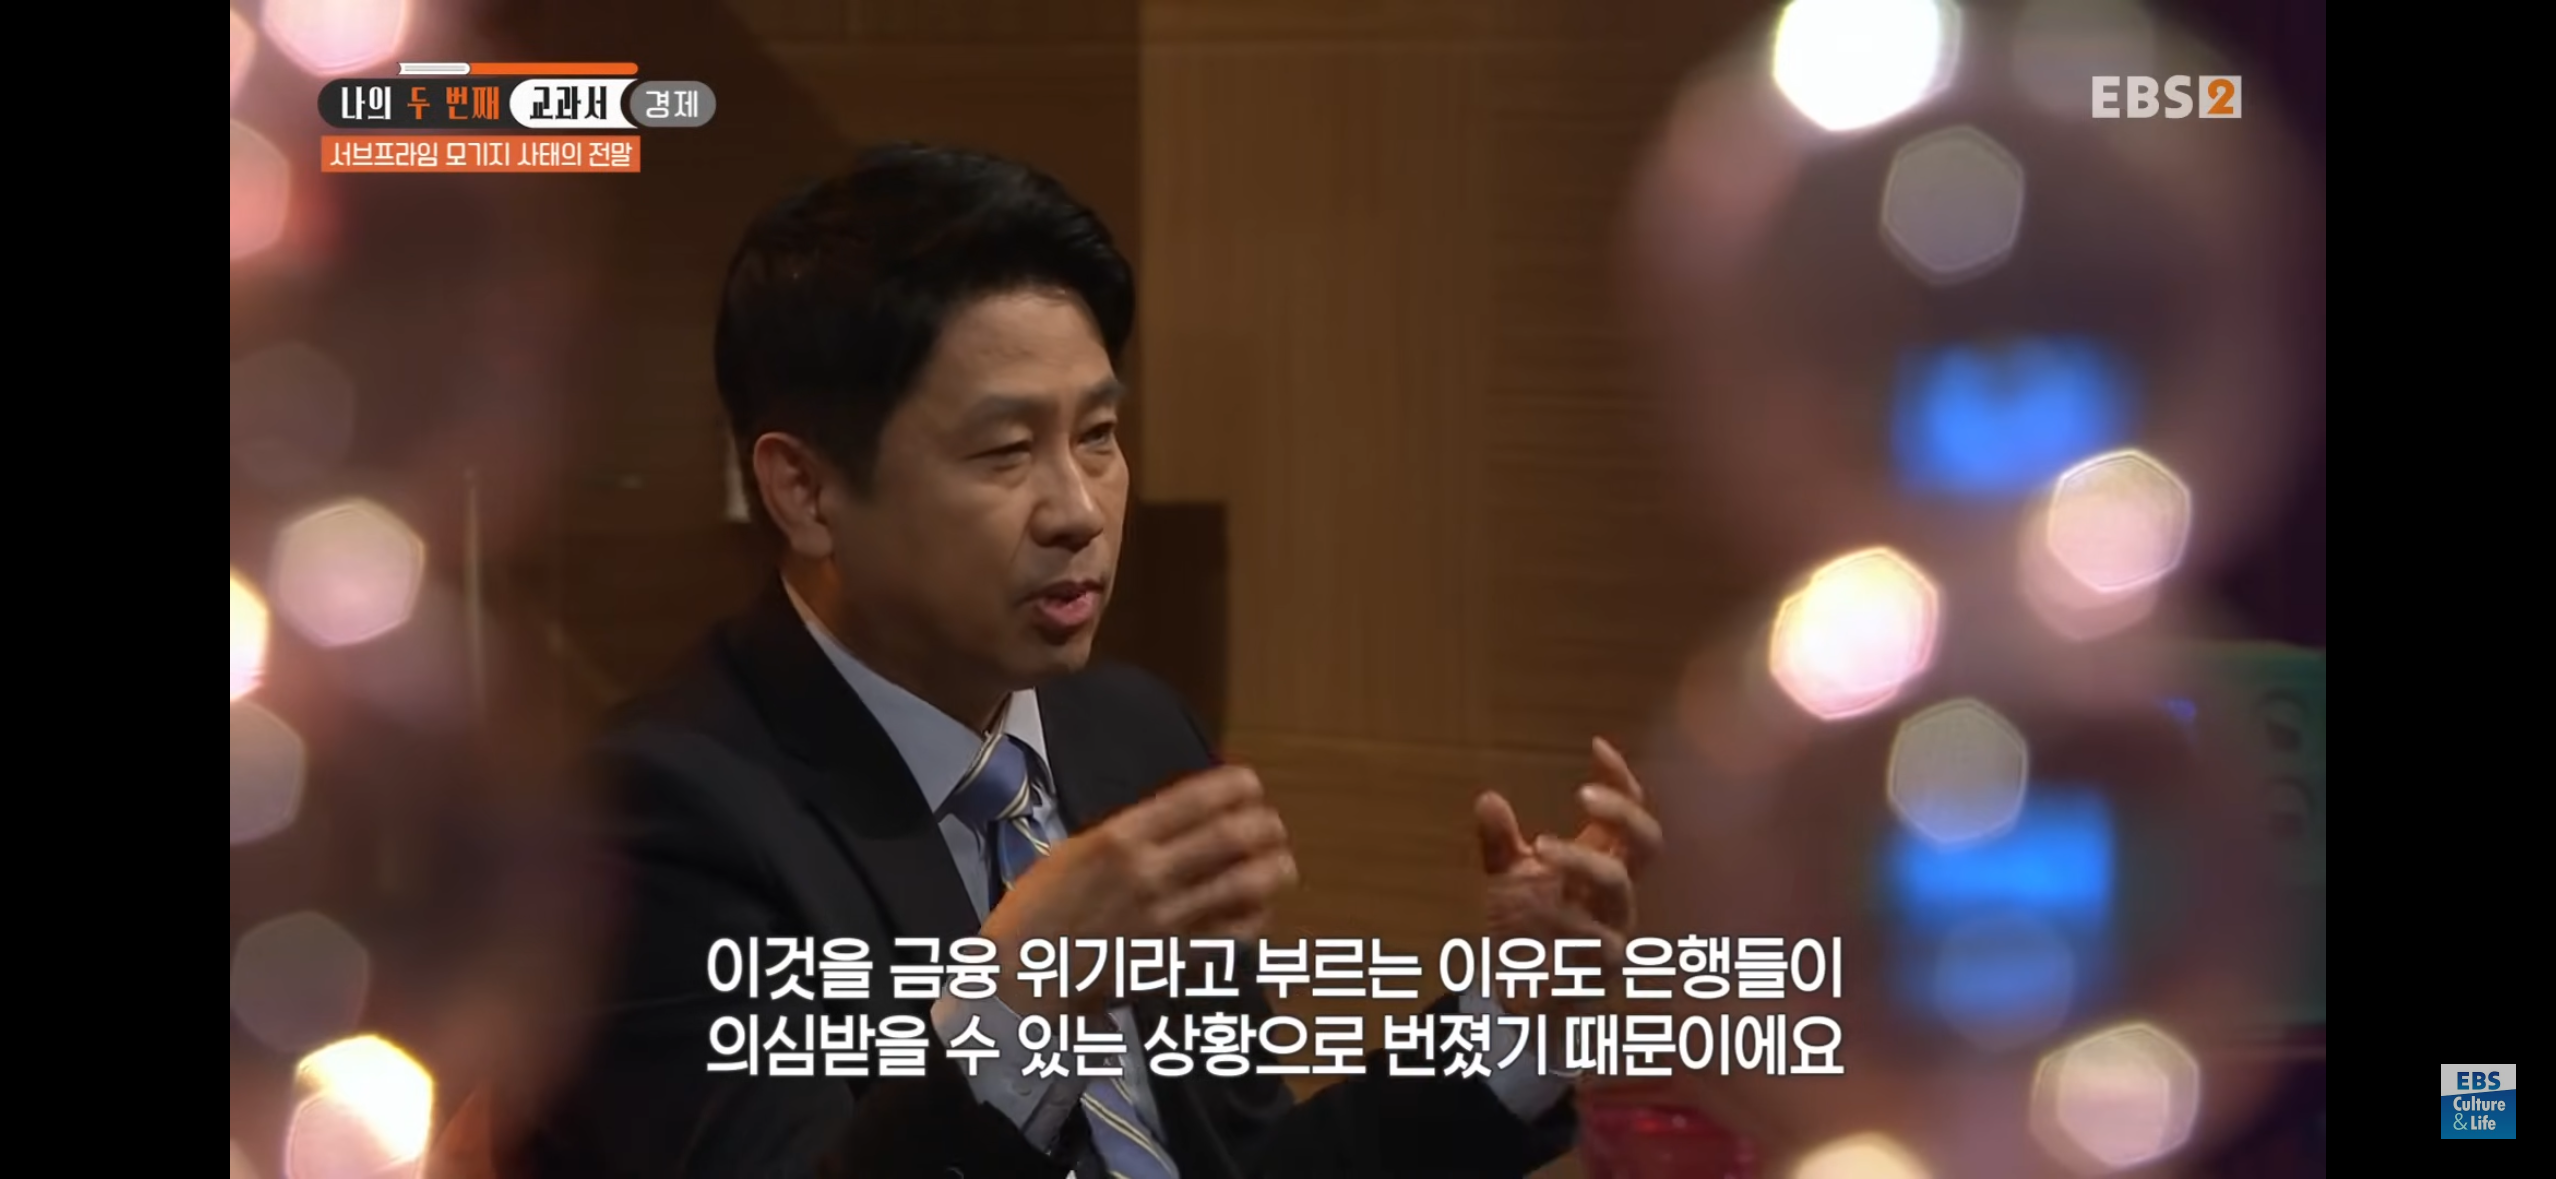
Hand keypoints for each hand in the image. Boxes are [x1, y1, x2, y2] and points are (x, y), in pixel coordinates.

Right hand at [978, 765, 1297, 1019]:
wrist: (1022, 978)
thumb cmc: (1039, 910)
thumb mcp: (1074, 852)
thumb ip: (1127, 835)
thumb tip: (1179, 820)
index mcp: (1119, 838)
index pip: (1196, 799)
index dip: (1236, 787)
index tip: (1251, 785)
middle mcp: (1148, 873)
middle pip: (1231, 837)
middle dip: (1265, 826)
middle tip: (1273, 825)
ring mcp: (1165, 918)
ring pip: (1244, 885)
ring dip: (1273, 870)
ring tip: (1282, 864)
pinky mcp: (1174, 960)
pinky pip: (1233, 937)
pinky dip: (1256, 920)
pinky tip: (1260, 910)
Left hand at [1473, 737, 1663, 1018]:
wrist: (1517, 1001)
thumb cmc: (1526, 931)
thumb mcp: (1508, 880)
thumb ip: (1500, 842)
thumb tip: (1487, 798)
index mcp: (1603, 862)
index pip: (1630, 814)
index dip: (1622, 780)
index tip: (1598, 746)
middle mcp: (1617, 893)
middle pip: (1649, 842)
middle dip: (1623, 813)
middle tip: (1582, 795)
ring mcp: (1615, 930)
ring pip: (1620, 888)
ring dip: (1582, 861)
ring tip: (1542, 847)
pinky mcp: (1600, 970)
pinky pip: (1597, 941)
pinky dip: (1565, 920)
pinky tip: (1535, 911)